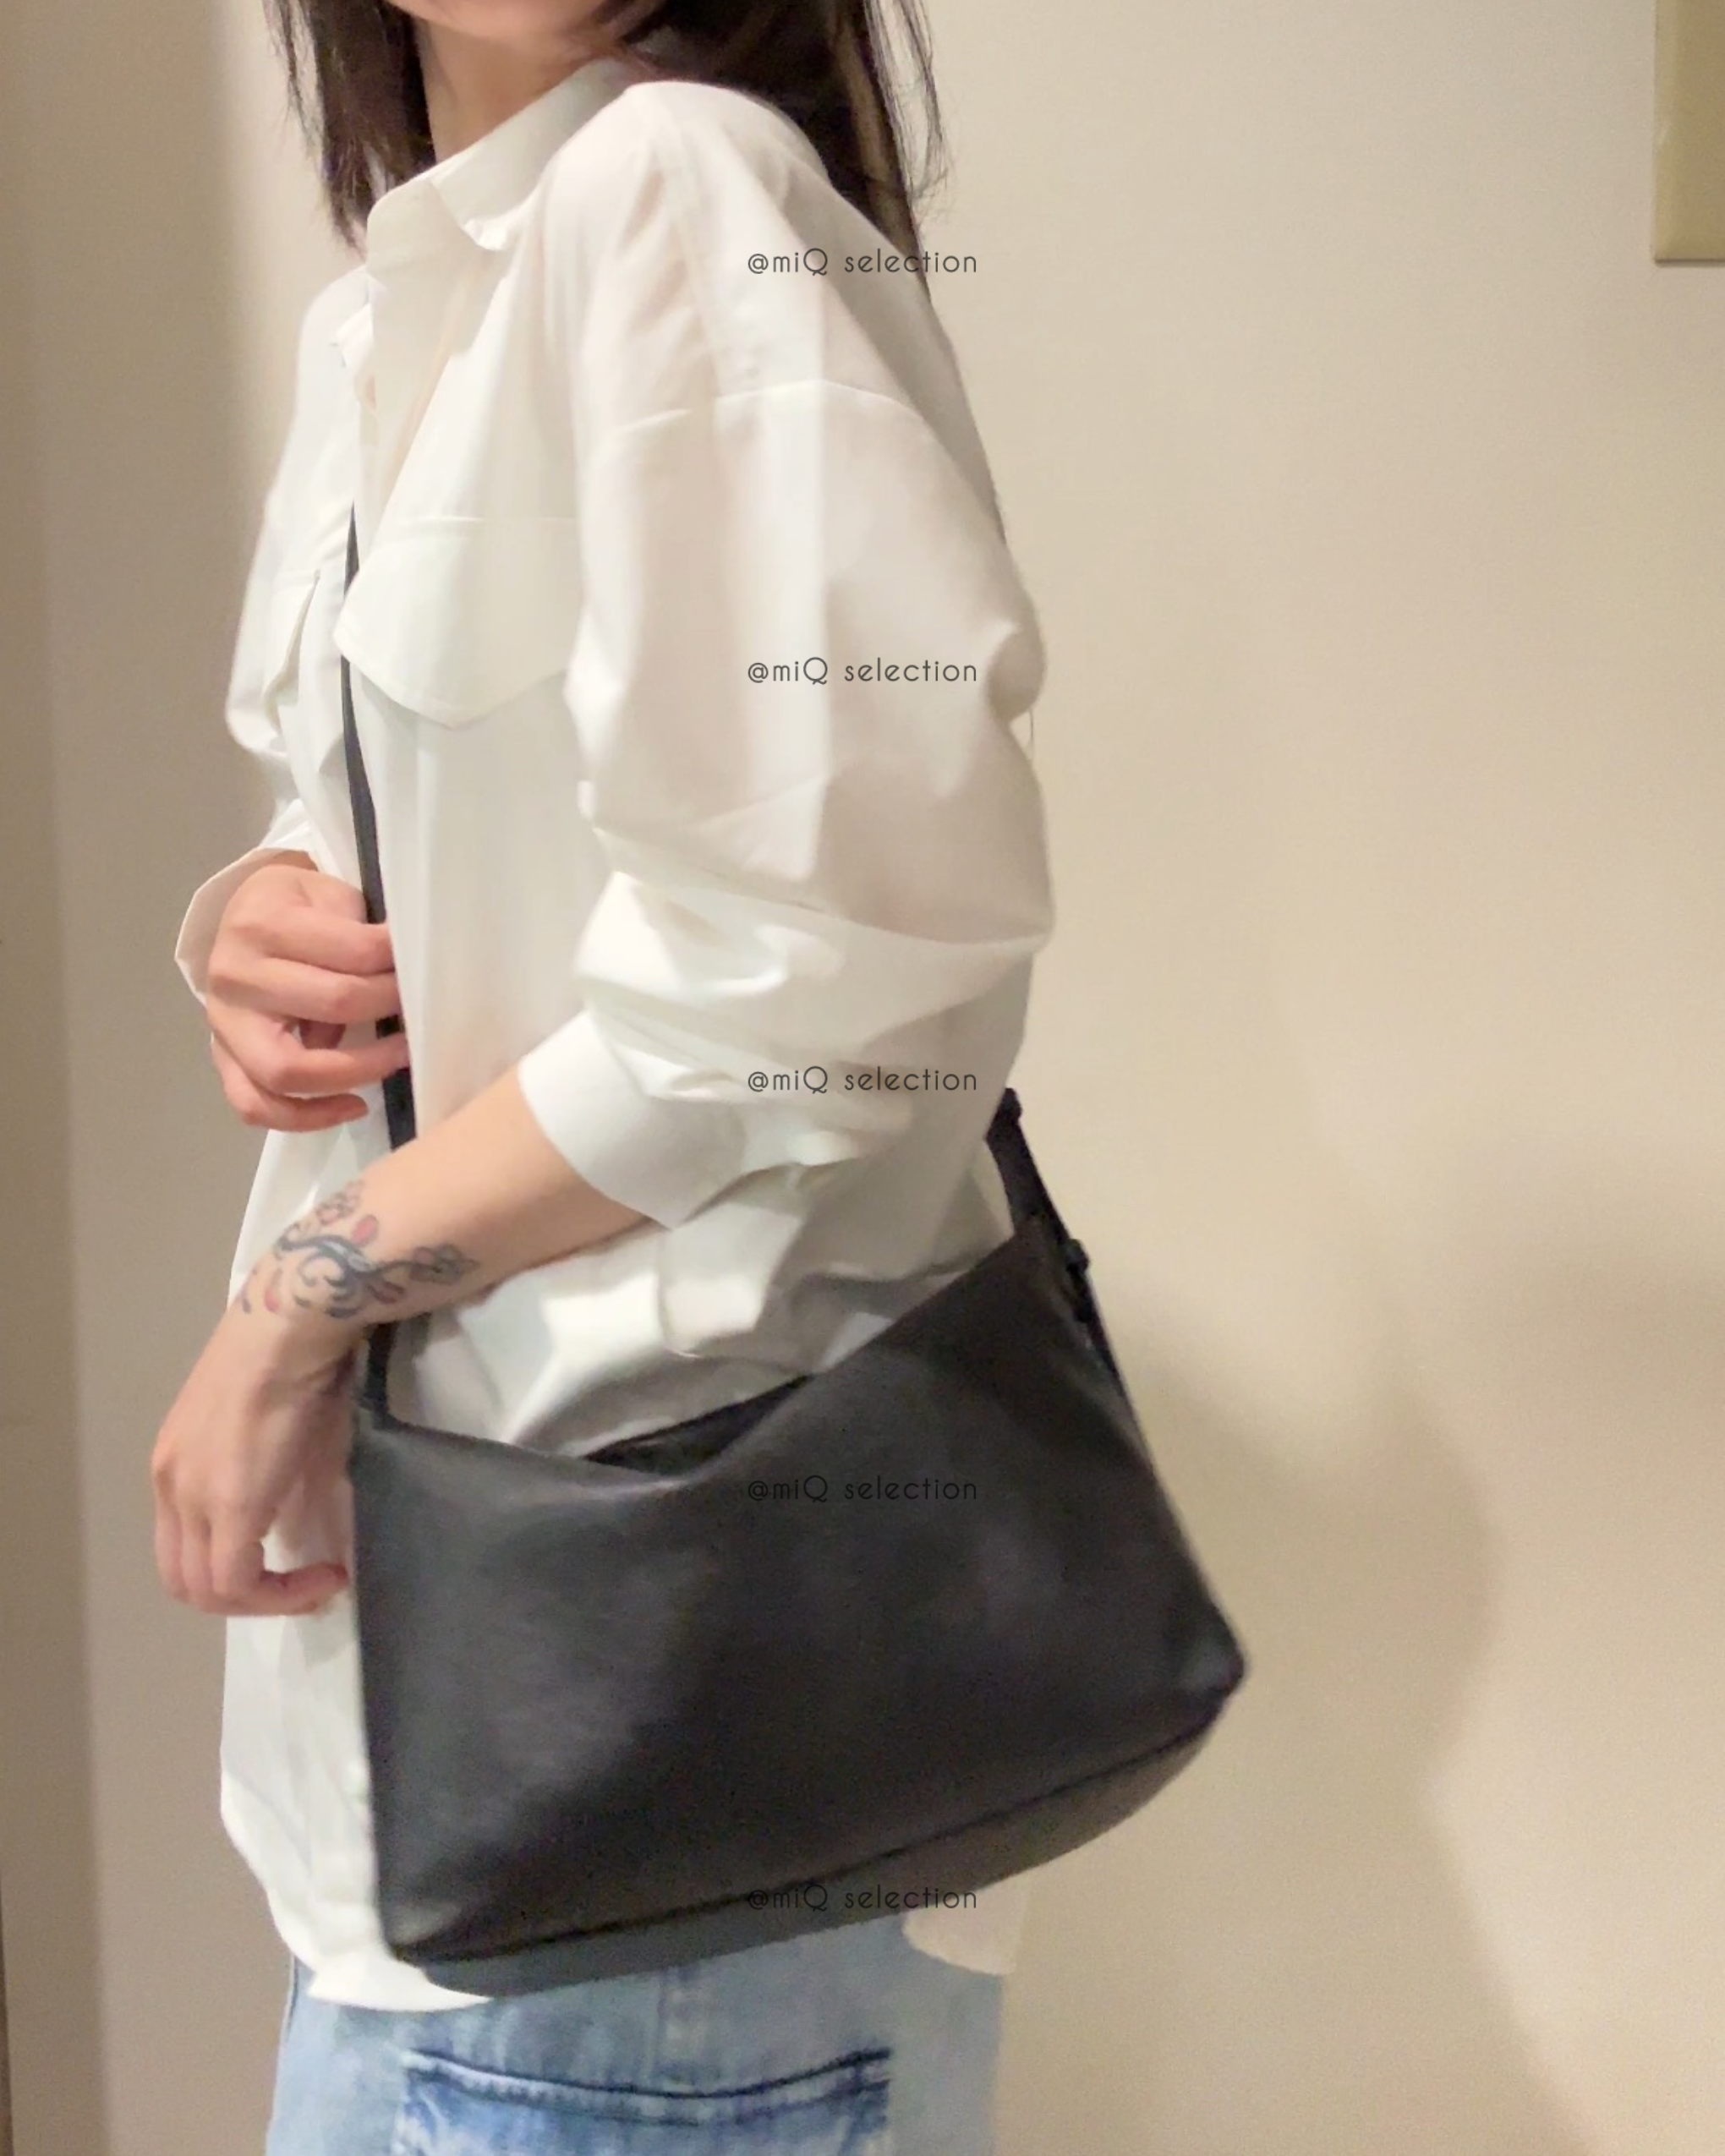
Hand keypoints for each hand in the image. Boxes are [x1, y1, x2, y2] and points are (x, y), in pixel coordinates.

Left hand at [151, 1295, 361, 1616]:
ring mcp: (192, 1497)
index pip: (183, 1549)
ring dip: (265, 1601)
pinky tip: (323, 1575)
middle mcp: (169, 1487)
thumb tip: (294, 1525)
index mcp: (173, 1465)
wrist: (292, 1328)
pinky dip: (281, 1594)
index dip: (235, 1573)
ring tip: (314, 1582)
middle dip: (246, 1601)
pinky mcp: (230, 1506)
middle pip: (185, 1582)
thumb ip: (268, 1479)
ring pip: (207, 1591)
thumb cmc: (289, 1360)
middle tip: (299, 1586)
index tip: (292, 1562)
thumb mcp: (270, 1429)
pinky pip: (240, 1581)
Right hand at [205, 860, 411, 1132]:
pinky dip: (306, 1118)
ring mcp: (222, 1025)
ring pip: (287, 1071)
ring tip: (396, 1059)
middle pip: (331, 1006)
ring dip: (356, 1072)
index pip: (352, 953)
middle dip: (387, 1008)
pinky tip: (354, 1105)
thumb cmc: (295, 907)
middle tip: (416, 1008)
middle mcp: (235, 976)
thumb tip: (399, 986)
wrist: (243, 918)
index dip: (397, 963)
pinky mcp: (222, 1060)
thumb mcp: (327, 896)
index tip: (424, 966)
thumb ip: (356, 937)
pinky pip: (256, 1106)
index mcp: (261, 924)